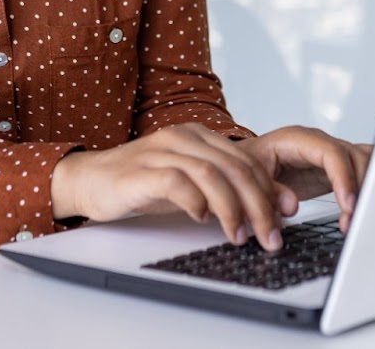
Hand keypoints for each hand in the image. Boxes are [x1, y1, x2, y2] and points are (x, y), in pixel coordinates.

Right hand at [51, 123, 296, 249]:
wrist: (90, 180)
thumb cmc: (144, 184)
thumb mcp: (192, 186)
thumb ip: (230, 190)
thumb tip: (278, 207)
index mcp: (199, 136)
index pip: (246, 160)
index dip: (269, 190)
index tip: (283, 219)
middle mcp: (183, 137)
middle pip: (235, 167)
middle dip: (258, 205)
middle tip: (269, 237)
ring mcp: (161, 151)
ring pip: (211, 174)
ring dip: (232, 209)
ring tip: (239, 236)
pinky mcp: (140, 171)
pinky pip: (176, 181)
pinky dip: (195, 201)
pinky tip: (201, 219)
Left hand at [235, 127, 372, 232]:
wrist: (247, 165)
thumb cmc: (248, 165)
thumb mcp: (249, 178)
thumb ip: (268, 191)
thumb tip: (290, 206)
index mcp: (297, 139)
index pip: (331, 152)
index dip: (343, 178)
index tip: (347, 205)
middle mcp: (319, 143)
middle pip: (354, 157)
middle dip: (359, 188)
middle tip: (352, 220)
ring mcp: (331, 153)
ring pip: (364, 162)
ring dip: (366, 190)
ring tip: (356, 218)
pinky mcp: (338, 168)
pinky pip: (364, 169)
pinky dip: (369, 187)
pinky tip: (367, 207)